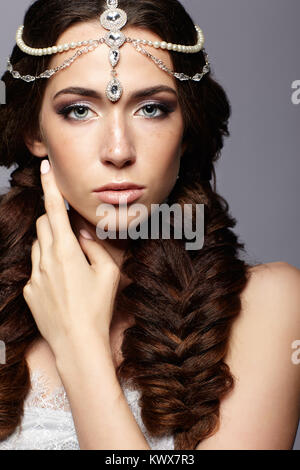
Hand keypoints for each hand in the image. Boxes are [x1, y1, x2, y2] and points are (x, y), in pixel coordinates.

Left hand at [23, 159, 120, 354]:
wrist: (77, 343)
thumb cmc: (97, 308)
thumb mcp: (107, 273)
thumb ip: (95, 246)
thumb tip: (84, 232)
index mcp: (66, 251)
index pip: (55, 209)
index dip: (49, 186)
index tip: (45, 167)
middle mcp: (45, 259)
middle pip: (43, 224)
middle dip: (55, 219)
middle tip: (72, 233)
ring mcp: (33, 276)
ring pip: (38, 246)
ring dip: (51, 244)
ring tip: (70, 265)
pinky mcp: (29, 291)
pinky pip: (35, 269)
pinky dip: (46, 267)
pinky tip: (62, 286)